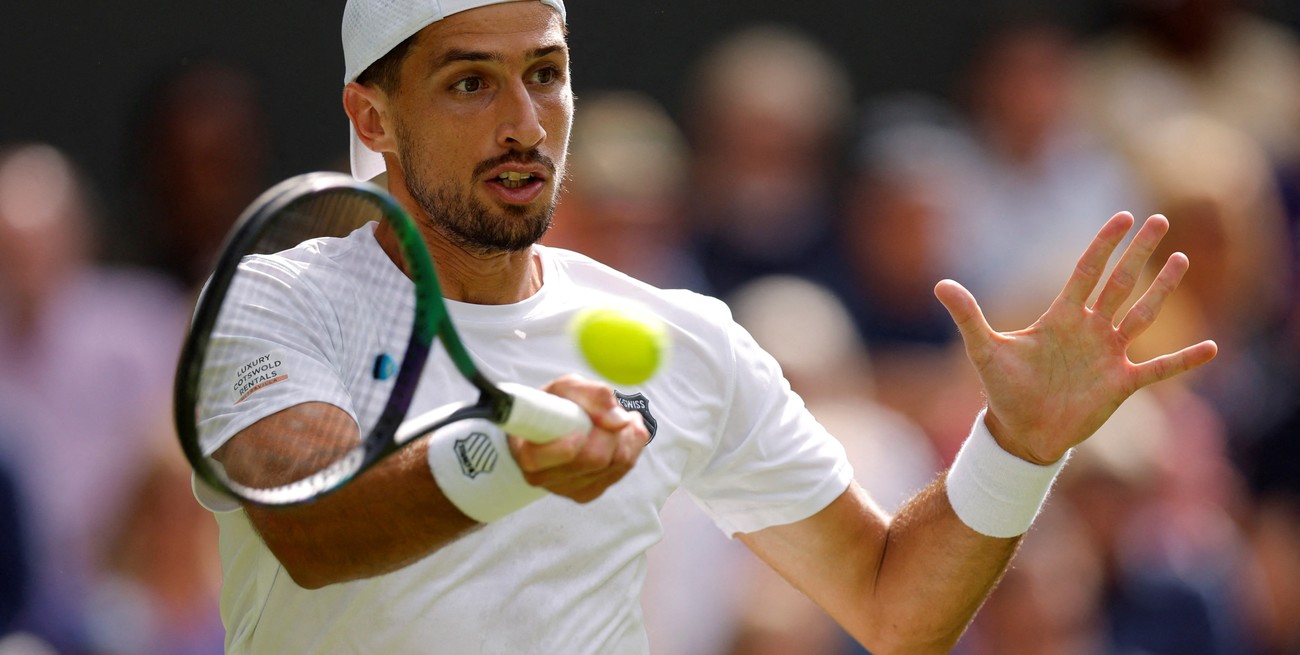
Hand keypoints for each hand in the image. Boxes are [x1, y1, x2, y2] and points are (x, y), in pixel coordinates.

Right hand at [508, 374, 647, 501]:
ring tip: (613, 418)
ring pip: (616, 463)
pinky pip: (624, 467)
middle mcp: (544, 477)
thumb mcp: (566, 387)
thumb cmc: (555, 405)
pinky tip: (619, 432)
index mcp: (527, 452)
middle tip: (608, 412)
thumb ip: (591, 395)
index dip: (570, 445)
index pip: (550, 459)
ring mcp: (568, 489)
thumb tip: (619, 421)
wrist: (553, 425)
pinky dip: (630, 444)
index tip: (580, 429)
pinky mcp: (589, 492)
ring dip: (624, 435)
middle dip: (610, 431)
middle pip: (595, 459)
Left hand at [935, 212, 1217, 464]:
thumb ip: (968, 316)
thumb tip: (939, 284)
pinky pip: (1159, 369)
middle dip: (1139, 253)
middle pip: (1120, 282)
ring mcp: (1108, 355)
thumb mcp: (984, 350)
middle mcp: (1090, 330)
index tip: (1123, 217)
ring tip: (1182, 260)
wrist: (1020, 432)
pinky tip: (1211, 348)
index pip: (1087, 271)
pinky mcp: (1121, 384)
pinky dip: (1183, 360)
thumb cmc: (1003, 390)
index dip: (1104, 244)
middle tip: (1160, 220)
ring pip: (1142, 315)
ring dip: (1162, 290)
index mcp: (1061, 317)